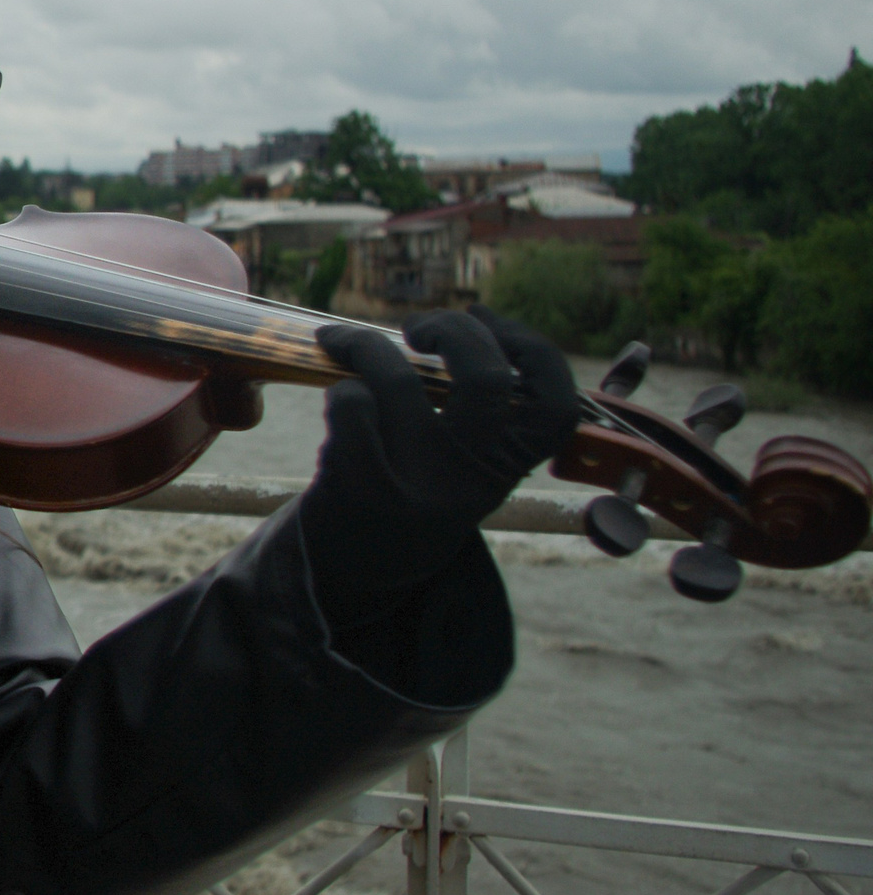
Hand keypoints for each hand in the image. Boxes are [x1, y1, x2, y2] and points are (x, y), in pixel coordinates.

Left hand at [299, 306, 578, 610]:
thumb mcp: (465, 469)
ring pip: (400, 382)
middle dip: (452, 329)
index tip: (486, 319)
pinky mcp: (361, 488)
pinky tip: (338, 398)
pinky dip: (339, 388)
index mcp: (506, 468)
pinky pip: (352, 406)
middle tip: (418, 329)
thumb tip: (471, 325)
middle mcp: (470, 478)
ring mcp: (417, 485)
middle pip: (487, 379)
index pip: (556, 403)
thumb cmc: (413, 494)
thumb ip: (480, 414)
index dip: (532, 348)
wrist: (352, 574)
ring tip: (345, 344)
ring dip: (367, 346)